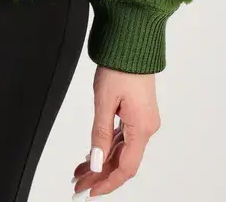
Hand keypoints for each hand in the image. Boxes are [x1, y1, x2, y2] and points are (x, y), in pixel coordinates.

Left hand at [71, 66, 160, 196]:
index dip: (107, 183)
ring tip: (80, 170)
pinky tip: (93, 152)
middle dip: (100, 174)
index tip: (90, 191)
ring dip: (101, 161)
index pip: (126, 168)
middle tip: (78, 183)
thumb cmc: (121, 65)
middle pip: (123, 161)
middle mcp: (146, 127)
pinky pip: (122, 137)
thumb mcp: (104, 101)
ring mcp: (143, 119)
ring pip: (121, 150)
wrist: (131, 40)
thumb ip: (100, 134)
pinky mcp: (138, 111)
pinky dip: (107, 146)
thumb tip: (96, 161)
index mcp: (142, 128)